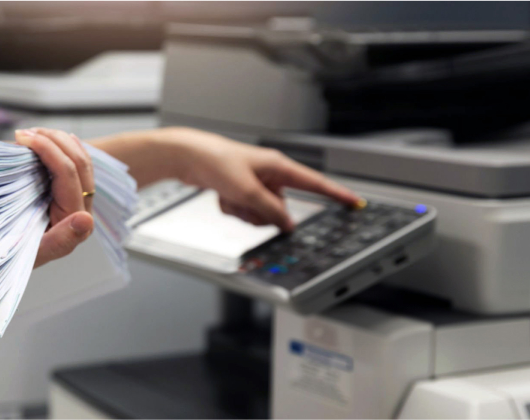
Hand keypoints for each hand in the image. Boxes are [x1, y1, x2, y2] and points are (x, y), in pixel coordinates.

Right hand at [15, 128, 94, 267]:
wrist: (6, 263)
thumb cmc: (14, 259)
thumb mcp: (32, 254)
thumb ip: (60, 241)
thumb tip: (85, 220)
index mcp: (77, 221)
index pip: (69, 174)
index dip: (48, 149)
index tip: (22, 138)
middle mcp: (83, 210)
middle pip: (78, 161)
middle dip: (52, 139)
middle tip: (23, 133)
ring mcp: (78, 200)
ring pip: (79, 158)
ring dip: (56, 139)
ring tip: (30, 133)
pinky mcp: (70, 195)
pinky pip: (73, 163)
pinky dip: (60, 147)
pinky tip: (47, 138)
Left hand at [168, 128, 361, 230]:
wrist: (186, 157)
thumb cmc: (215, 161)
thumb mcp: (246, 191)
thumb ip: (270, 210)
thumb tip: (288, 225)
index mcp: (278, 166)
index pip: (315, 183)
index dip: (337, 194)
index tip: (355, 203)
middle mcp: (269, 175)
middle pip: (280, 208)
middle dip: (261, 212)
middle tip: (242, 200)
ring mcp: (254, 184)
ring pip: (260, 214)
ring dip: (243, 211)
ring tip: (228, 194)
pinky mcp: (240, 190)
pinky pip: (243, 211)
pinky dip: (231, 208)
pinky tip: (220, 195)